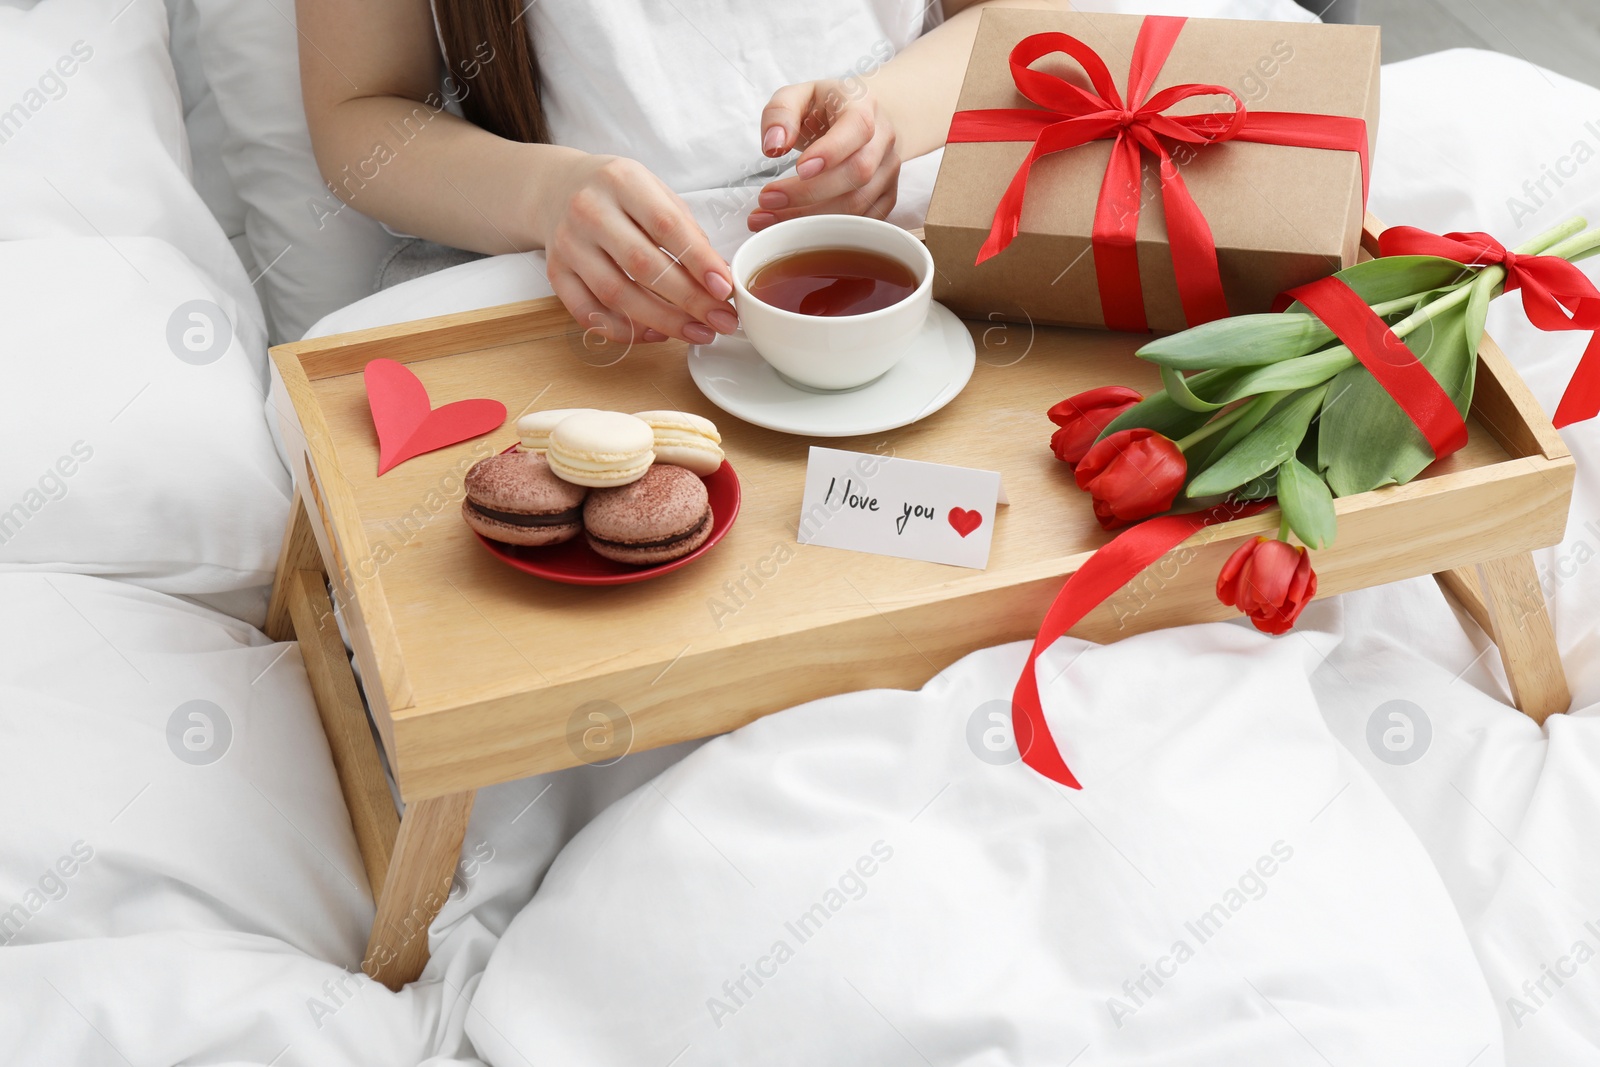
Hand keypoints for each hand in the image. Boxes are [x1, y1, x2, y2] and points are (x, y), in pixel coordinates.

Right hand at [540, 154, 736, 344]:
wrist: (556, 188)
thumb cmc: (617, 194)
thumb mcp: (654, 191)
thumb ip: (686, 230)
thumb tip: (717, 278)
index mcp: (621, 181)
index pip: (666, 225)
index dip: (698, 261)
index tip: (724, 288)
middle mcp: (589, 211)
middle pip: (642, 265)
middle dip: (688, 300)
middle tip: (721, 320)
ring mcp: (568, 244)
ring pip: (616, 294)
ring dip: (662, 320)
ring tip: (697, 332)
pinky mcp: (555, 272)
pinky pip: (588, 312)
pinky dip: (623, 331)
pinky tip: (654, 334)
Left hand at [752, 79, 899, 230]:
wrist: (861, 118)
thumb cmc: (825, 108)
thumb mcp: (797, 96)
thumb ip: (780, 112)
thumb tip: (773, 146)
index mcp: (864, 106)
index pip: (857, 129)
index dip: (832, 152)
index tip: (799, 170)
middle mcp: (883, 139)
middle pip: (858, 172)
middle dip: (810, 192)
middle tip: (768, 199)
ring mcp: (888, 171)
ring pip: (858, 203)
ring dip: (812, 217)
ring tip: (769, 217)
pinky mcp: (886, 196)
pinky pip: (860, 221)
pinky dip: (825, 229)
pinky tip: (793, 228)